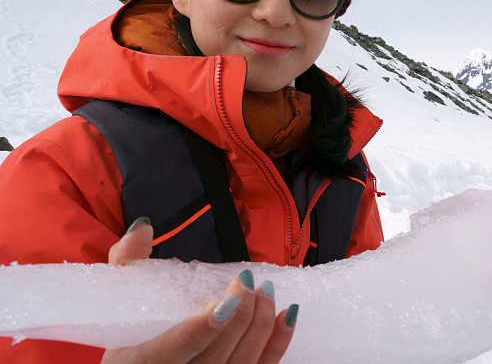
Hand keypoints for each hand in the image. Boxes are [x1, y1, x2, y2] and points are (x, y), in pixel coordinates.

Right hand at [102, 218, 297, 362]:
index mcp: (138, 363)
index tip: (229, 298)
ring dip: (260, 326)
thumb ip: (128, 260)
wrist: (137, 363)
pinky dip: (277, 343)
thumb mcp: (118, 296)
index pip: (177, 349)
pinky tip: (287, 315)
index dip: (204, 327)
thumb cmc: (126, 329)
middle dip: (239, 318)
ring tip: (265, 291)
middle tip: (247, 282)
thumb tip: (143, 227)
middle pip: (215, 357)